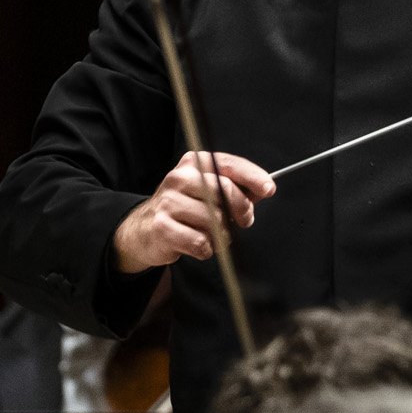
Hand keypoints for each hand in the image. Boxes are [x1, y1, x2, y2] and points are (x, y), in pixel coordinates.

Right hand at [113, 151, 274, 273]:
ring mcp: (168, 202)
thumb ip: (236, 187)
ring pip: (215, 221)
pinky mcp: (162, 227)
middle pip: (224, 190)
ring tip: (212, 234)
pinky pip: (201, 242)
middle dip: (242, 209)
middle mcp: (179, 178)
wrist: (143, 229)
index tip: (268, 189)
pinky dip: (206, 249)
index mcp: (194, 163)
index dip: (252, 176)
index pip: (228, 164)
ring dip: (221, 235)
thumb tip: (264, 188)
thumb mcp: (207, 191)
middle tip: (244, 221)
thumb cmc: (184, 209)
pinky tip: (197, 244)